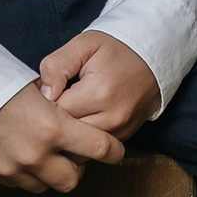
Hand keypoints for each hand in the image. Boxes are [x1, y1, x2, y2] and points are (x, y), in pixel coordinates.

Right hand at [0, 79, 125, 192]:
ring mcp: (16, 168)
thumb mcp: (41, 88)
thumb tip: (83, 122)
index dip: (114, 151)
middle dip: (77, 166)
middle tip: (73, 151)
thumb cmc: (3, 83)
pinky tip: (23, 152)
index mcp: (54, 127)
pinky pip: (24, 183)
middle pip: (74, 178)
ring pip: (48, 185)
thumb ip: (65, 109)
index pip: (100, 148)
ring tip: (46, 152)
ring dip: (52, 172)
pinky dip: (29, 173)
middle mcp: (38, 154)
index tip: (116, 151)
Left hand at [39, 30, 161, 141]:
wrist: (152, 58)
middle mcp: (112, 117)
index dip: (44, 104)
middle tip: (55, 103)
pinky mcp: (123, 138)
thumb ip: (57, 65)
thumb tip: (44, 94)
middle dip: (54, 123)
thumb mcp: (84, 44)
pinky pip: (93, 152)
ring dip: (68, 135)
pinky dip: (82, 141)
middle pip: (66, 135)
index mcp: (99, 92)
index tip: (46, 93)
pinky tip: (82, 120)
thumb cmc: (115, 49)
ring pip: (78, 149)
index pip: (55, 113)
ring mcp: (120, 131)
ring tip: (67, 112)